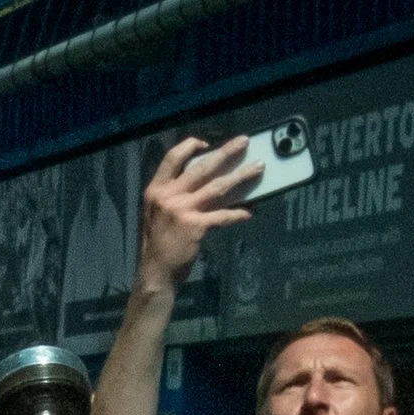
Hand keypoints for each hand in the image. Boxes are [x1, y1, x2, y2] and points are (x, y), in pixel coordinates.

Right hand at [137, 135, 257, 293]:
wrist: (155, 272)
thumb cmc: (158, 243)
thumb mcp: (156, 213)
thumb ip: (173, 195)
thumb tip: (202, 181)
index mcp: (156, 190)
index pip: (173, 158)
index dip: (190, 146)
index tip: (207, 144)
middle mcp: (168, 196)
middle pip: (202, 167)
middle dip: (226, 152)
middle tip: (244, 142)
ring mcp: (183, 210)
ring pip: (218, 187)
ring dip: (241, 177)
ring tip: (258, 168)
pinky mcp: (196, 226)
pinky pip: (223, 215)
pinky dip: (237, 213)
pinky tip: (249, 212)